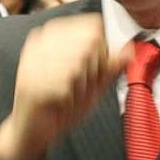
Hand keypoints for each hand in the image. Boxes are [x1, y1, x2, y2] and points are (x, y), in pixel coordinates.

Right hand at [0, 18, 125, 159]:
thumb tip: (129, 49)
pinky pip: (66, 86)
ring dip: (80, 87)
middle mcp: (40, 42)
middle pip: (89, 44)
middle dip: (92, 71)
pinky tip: (58, 103)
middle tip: (77, 86)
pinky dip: (68, 100)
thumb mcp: (92, 82)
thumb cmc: (61, 104)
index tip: (91, 69)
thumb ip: (109, 66)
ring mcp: (33, 61)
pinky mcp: (30, 83)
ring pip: (79, 63)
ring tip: (67, 95)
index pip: (93, 27)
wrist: (31, 132)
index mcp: (53, 34)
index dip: (101, 52)